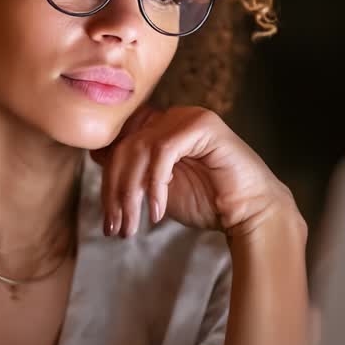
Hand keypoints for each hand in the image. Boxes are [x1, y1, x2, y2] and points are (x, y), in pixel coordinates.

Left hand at [89, 104, 295, 238]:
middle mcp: (173, 117)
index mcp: (161, 127)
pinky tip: (157, 211)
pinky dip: (155, 184)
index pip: (119, 145)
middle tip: (116, 228)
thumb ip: (132, 173)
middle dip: (115, 192)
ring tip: (133, 225)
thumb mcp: (156, 189)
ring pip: (139, 149)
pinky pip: (163, 151)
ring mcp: (188, 117)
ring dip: (131, 193)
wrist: (249, 212)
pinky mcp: (203, 126)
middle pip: (124, 147)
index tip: (109, 222)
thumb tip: (96, 156)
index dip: (107, 183)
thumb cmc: (207, 202)